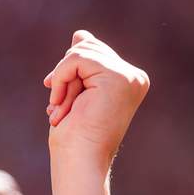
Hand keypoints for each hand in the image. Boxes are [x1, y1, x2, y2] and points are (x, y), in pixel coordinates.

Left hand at [43, 31, 149, 162]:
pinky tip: (61, 103)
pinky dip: (60, 78)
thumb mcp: (75, 90)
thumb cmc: (74, 134)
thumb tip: (80, 34)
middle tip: (60, 107)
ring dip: (61, 80)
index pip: (91, 50)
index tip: (59, 100)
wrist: (79, 160)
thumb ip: (82, 62)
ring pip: (80, 51)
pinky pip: (76, 59)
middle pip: (87, 45)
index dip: (68, 70)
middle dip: (65, 74)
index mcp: (128, 79)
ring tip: (61, 108)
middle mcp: (134, 76)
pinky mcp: (119, 78)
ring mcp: (129, 77)